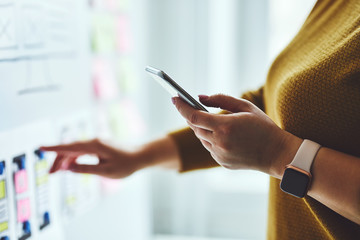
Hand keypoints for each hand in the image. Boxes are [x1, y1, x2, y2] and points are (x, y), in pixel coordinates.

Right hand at [41, 139, 145, 178]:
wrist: (140, 156)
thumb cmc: (126, 164)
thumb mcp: (106, 171)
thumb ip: (86, 169)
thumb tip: (69, 168)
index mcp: (95, 145)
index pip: (70, 147)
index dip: (54, 148)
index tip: (41, 148)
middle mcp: (94, 141)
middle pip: (70, 149)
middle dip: (58, 160)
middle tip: (50, 174)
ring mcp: (96, 143)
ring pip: (75, 150)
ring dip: (65, 160)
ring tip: (56, 173)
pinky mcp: (98, 147)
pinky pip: (81, 151)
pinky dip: (74, 159)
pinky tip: (69, 166)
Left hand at [172, 94, 298, 174]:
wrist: (276, 153)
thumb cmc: (263, 127)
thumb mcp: (245, 107)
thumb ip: (221, 100)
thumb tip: (200, 97)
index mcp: (224, 127)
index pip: (193, 116)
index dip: (181, 106)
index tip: (174, 98)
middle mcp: (219, 143)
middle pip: (195, 127)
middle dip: (193, 116)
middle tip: (192, 107)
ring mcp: (220, 155)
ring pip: (201, 138)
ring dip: (202, 128)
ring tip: (211, 121)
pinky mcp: (221, 163)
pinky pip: (209, 148)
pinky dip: (211, 139)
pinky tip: (222, 135)